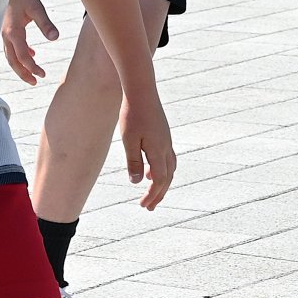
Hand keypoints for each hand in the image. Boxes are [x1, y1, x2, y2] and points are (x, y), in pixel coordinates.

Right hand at [0, 0, 58, 84]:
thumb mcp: (37, 8)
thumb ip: (46, 23)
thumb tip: (56, 38)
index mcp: (13, 32)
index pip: (23, 57)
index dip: (32, 68)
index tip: (43, 74)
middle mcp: (6, 36)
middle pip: (13, 62)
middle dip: (23, 74)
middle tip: (36, 82)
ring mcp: (5, 34)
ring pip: (11, 57)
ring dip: (21, 67)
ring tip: (32, 75)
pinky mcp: (7, 30)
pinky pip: (11, 48)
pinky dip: (20, 55)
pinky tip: (32, 54)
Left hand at [117, 89, 175, 209]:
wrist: (142, 90)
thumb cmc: (132, 114)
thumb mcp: (129, 139)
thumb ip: (133, 161)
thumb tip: (136, 182)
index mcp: (158, 151)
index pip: (159, 180)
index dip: (152, 195)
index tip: (143, 205)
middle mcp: (166, 148)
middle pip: (167, 178)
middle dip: (158, 194)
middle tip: (149, 207)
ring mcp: (167, 141)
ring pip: (169, 169)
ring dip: (161, 183)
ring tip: (151, 193)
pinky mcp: (164, 134)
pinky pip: (167, 158)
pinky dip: (161, 170)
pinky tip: (149, 171)